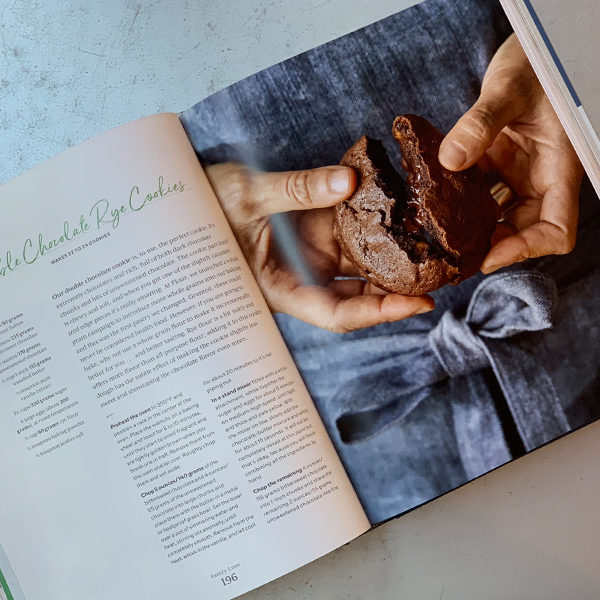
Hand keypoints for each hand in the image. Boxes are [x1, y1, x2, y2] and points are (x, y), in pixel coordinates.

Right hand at [205, 162, 433, 331]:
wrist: (192, 192)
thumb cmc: (204, 205)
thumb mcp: (246, 196)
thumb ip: (296, 190)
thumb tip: (349, 182)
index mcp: (282, 287)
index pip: (337, 313)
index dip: (379, 313)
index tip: (420, 303)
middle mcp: (303, 276)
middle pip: (359, 294)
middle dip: (399, 288)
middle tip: (443, 271)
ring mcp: (311, 255)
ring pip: (361, 264)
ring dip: (395, 255)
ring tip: (434, 240)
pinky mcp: (315, 232)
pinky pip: (352, 233)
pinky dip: (376, 224)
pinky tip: (401, 210)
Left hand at [439, 33, 583, 272]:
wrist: (528, 50)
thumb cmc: (534, 62)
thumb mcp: (509, 88)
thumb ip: (481, 123)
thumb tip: (450, 160)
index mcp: (558, 169)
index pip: (557, 229)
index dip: (526, 250)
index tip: (488, 257)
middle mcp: (540, 178)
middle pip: (524, 230)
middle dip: (491, 244)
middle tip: (451, 252)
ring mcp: (519, 172)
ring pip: (500, 214)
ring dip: (473, 226)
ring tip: (439, 232)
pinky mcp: (499, 164)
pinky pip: (480, 191)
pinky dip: (460, 199)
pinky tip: (434, 198)